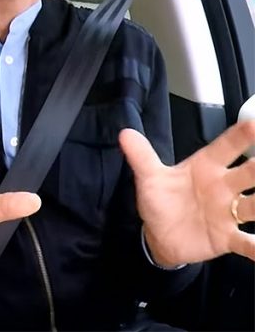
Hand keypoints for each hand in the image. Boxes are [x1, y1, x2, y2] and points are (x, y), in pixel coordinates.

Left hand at [120, 120, 254, 265]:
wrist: (158, 235)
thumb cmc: (161, 200)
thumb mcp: (149, 178)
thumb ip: (141, 156)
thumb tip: (125, 133)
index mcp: (206, 168)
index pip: (226, 147)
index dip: (240, 136)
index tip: (253, 124)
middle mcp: (223, 187)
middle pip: (249, 173)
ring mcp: (229, 213)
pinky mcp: (228, 238)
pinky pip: (248, 243)